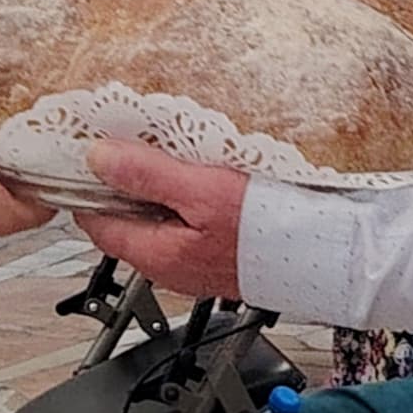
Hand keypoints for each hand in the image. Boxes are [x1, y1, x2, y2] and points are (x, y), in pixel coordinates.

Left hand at [72, 140, 250, 301]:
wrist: (324, 252)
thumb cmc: (267, 229)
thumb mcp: (199, 190)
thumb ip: (145, 175)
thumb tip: (97, 158)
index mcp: (156, 254)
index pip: (95, 223)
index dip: (88, 186)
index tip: (90, 154)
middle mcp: (169, 266)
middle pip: (124, 222)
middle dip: (122, 185)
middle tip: (130, 146)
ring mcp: (192, 263)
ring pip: (154, 221)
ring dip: (153, 190)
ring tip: (166, 157)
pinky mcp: (215, 254)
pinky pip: (182, 223)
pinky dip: (181, 199)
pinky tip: (198, 179)